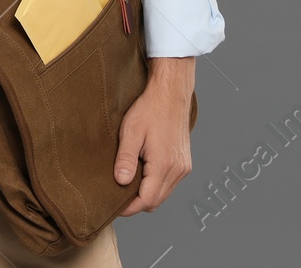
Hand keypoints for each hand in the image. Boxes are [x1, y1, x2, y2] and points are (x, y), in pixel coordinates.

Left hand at [113, 55, 194, 214]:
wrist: (171, 93)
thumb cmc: (150, 109)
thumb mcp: (130, 132)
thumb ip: (125, 160)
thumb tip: (120, 182)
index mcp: (164, 165)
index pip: (147, 200)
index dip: (130, 208)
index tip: (115, 206)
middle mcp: (178, 170)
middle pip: (156, 201)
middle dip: (137, 203)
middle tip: (118, 197)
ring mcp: (183, 167)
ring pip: (164, 193)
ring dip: (147, 194)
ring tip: (129, 183)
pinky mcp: (185, 162)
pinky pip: (170, 183)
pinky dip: (156, 184)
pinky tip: (143, 173)